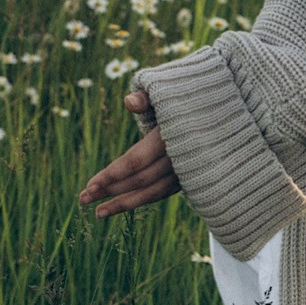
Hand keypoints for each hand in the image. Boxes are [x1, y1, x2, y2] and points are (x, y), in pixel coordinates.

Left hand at [79, 90, 180, 218]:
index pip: (136, 161)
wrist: (222, 113)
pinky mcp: (189, 179)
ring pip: (152, 193)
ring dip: (123, 204)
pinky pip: (161, 193)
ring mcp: (187, 172)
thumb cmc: (189, 97)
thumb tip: (129, 102)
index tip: (89, 185)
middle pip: (140, 180)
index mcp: (171, 136)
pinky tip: (122, 203)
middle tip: (82, 199)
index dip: (112, 174)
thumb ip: (146, 97)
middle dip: (110, 191)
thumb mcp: (167, 91)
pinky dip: (141, 199)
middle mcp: (180, 159)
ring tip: (98, 213)